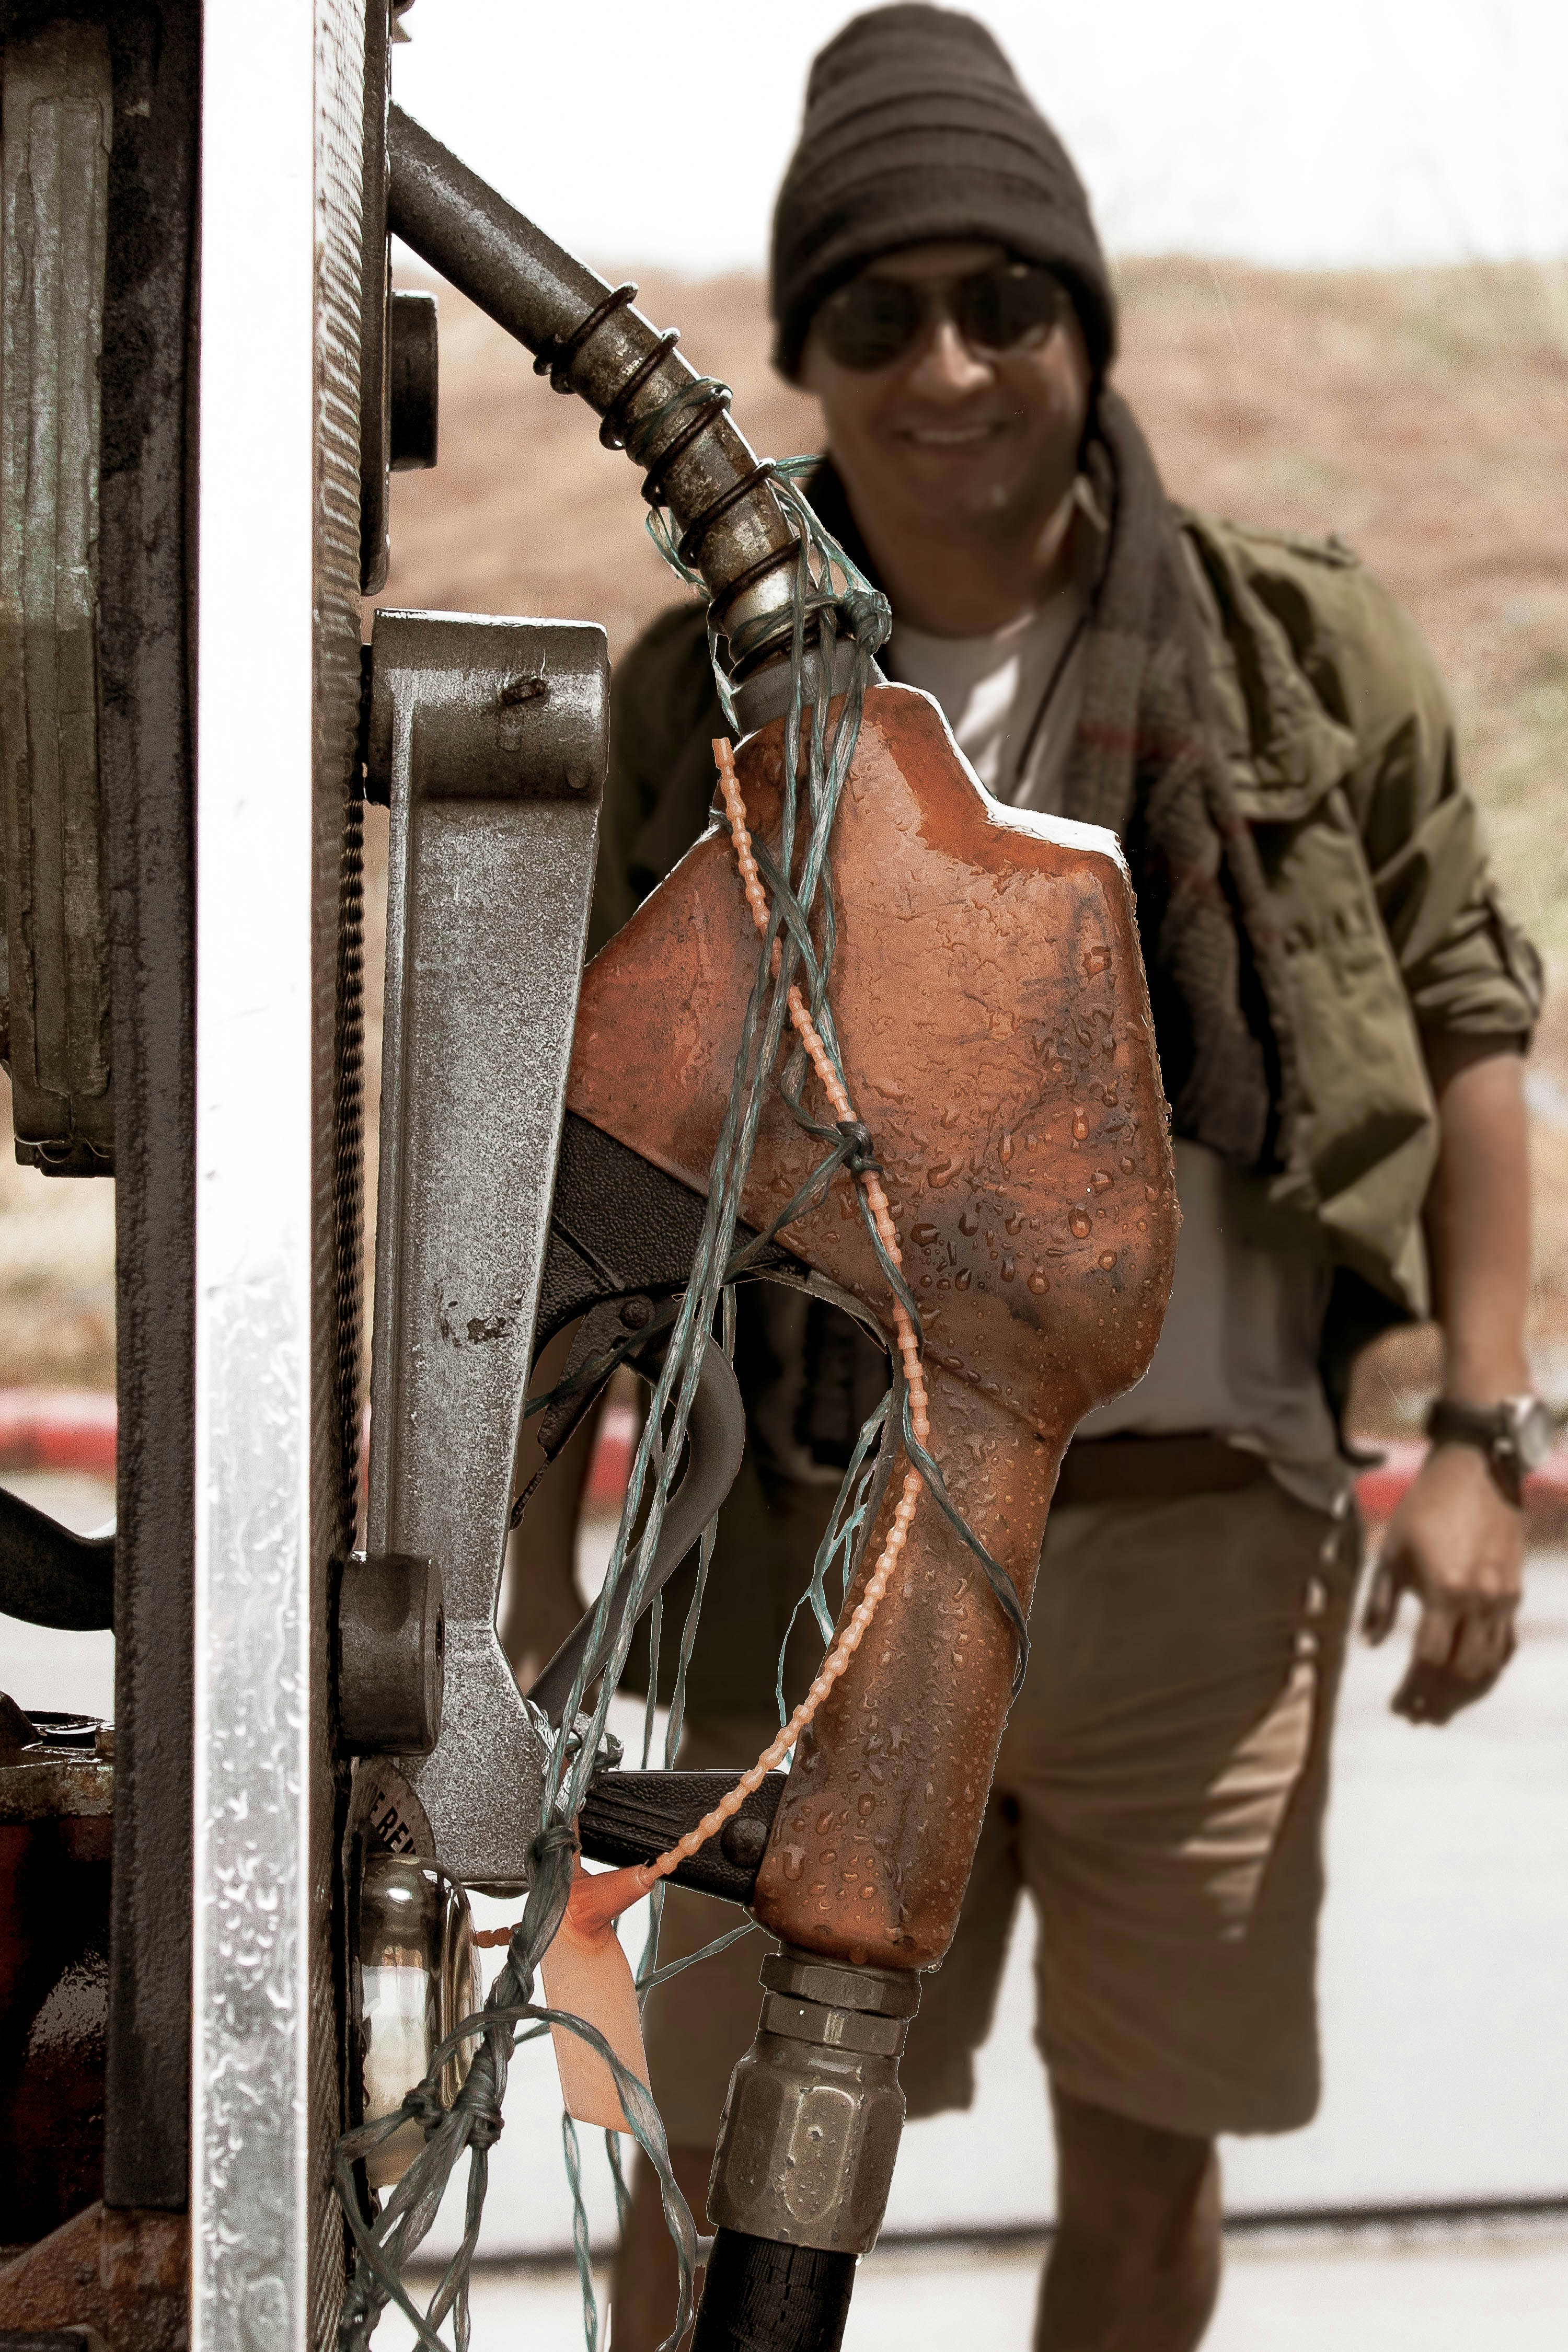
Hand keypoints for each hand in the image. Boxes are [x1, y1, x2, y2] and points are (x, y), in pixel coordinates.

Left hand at [1362, 1442, 1522, 1723]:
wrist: (1475, 1472)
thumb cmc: (1423, 1509)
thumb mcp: (1391, 1551)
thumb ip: (1380, 1602)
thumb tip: (1371, 1645)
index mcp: (1444, 1591)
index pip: (1429, 1659)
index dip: (1412, 1689)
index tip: (1397, 1706)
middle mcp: (1479, 1600)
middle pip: (1461, 1671)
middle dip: (1439, 1700)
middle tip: (1418, 1717)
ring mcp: (1503, 1598)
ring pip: (1488, 1664)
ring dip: (1464, 1693)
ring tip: (1440, 1709)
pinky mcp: (1514, 1592)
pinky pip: (1506, 1644)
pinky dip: (1489, 1668)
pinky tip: (1471, 1679)